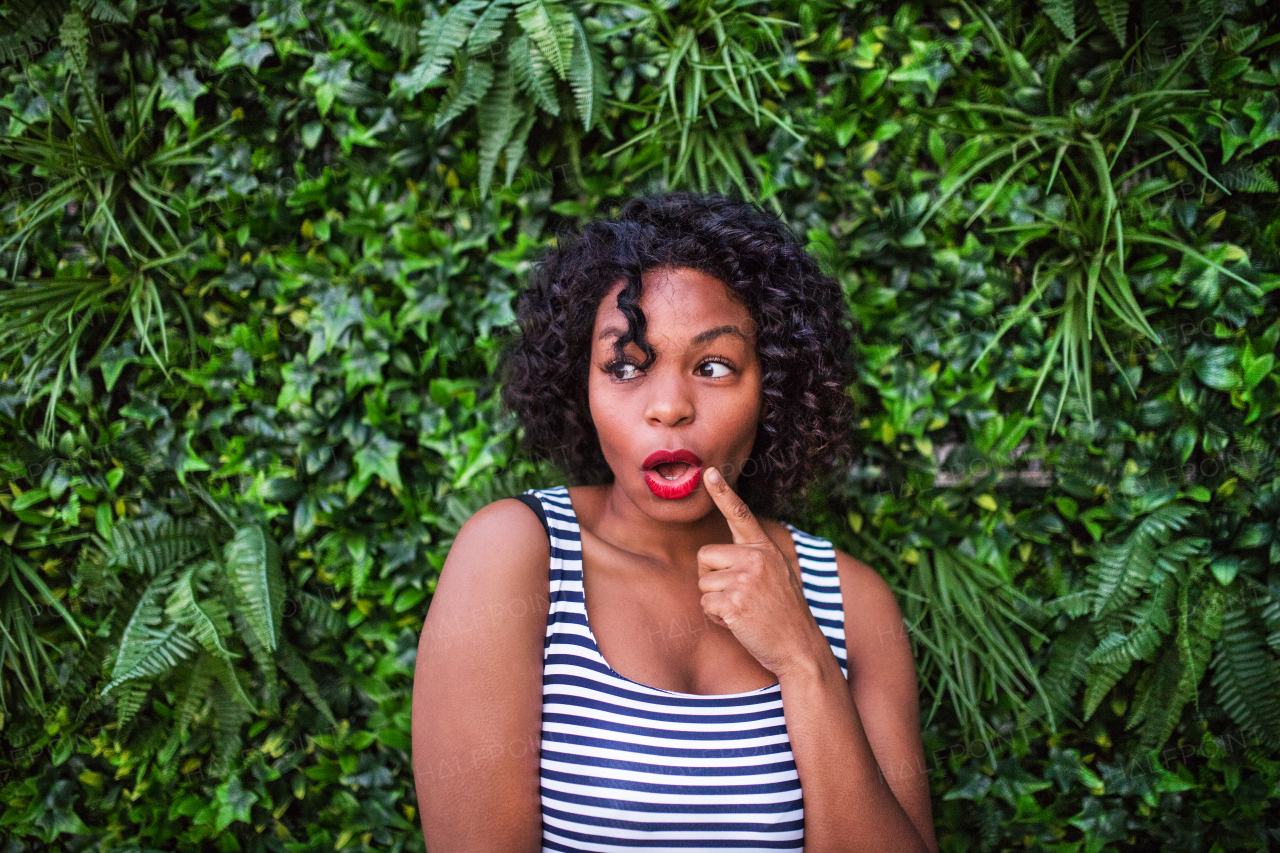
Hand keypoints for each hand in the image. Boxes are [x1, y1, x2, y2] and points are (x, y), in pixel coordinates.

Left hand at [697, 466, 829, 679]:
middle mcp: (756, 559)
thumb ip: (753, 559)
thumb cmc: (783, 614)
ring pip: (702, 583)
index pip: (741, 515)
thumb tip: (719, 554)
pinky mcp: (735, 602)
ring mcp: (746, 580)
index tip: (709, 473)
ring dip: (715, 602)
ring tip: (743, 611)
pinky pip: (706, 606)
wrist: (800, 647)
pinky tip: (739, 623)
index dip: (723, 493)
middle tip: (737, 596)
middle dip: (711, 578)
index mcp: (765, 549)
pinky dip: (717, 618)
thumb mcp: (777, 575)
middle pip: (704, 556)